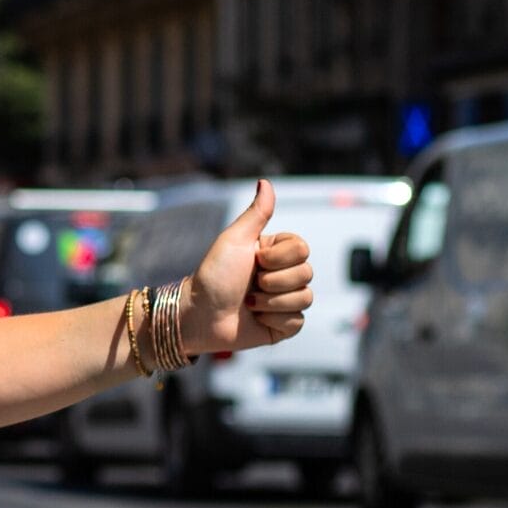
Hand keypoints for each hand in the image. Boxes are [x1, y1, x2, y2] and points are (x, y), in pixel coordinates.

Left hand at [178, 179, 313, 355]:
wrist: (200, 315)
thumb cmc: (213, 275)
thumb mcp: (234, 240)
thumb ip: (256, 213)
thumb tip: (265, 182)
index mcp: (275, 252)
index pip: (302, 249)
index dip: (278, 258)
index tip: (254, 260)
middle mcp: (283, 274)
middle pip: (307, 273)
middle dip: (273, 281)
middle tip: (249, 284)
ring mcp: (284, 300)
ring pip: (305, 298)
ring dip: (271, 302)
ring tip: (249, 303)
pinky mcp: (283, 325)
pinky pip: (297, 321)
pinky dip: (274, 321)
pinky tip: (256, 318)